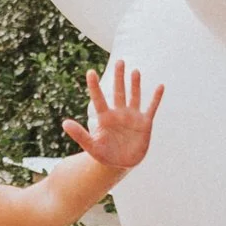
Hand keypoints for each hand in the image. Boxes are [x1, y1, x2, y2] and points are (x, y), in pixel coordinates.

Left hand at [61, 61, 162, 186]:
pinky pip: (151, 108)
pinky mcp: (145, 124)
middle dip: (119, 77)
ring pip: (134, 97)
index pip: (99, 99)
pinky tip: (160, 86)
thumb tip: (64, 123)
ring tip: (135, 71)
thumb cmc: (104, 155)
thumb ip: (80, 134)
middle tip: (119, 62)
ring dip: (135, 85)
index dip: (94, 86)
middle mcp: (119, 114)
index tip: (90, 72)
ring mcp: (132, 117)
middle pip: (119, 92)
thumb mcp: (91, 146)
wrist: (121, 164)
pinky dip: (156, 98)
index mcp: (105, 118)